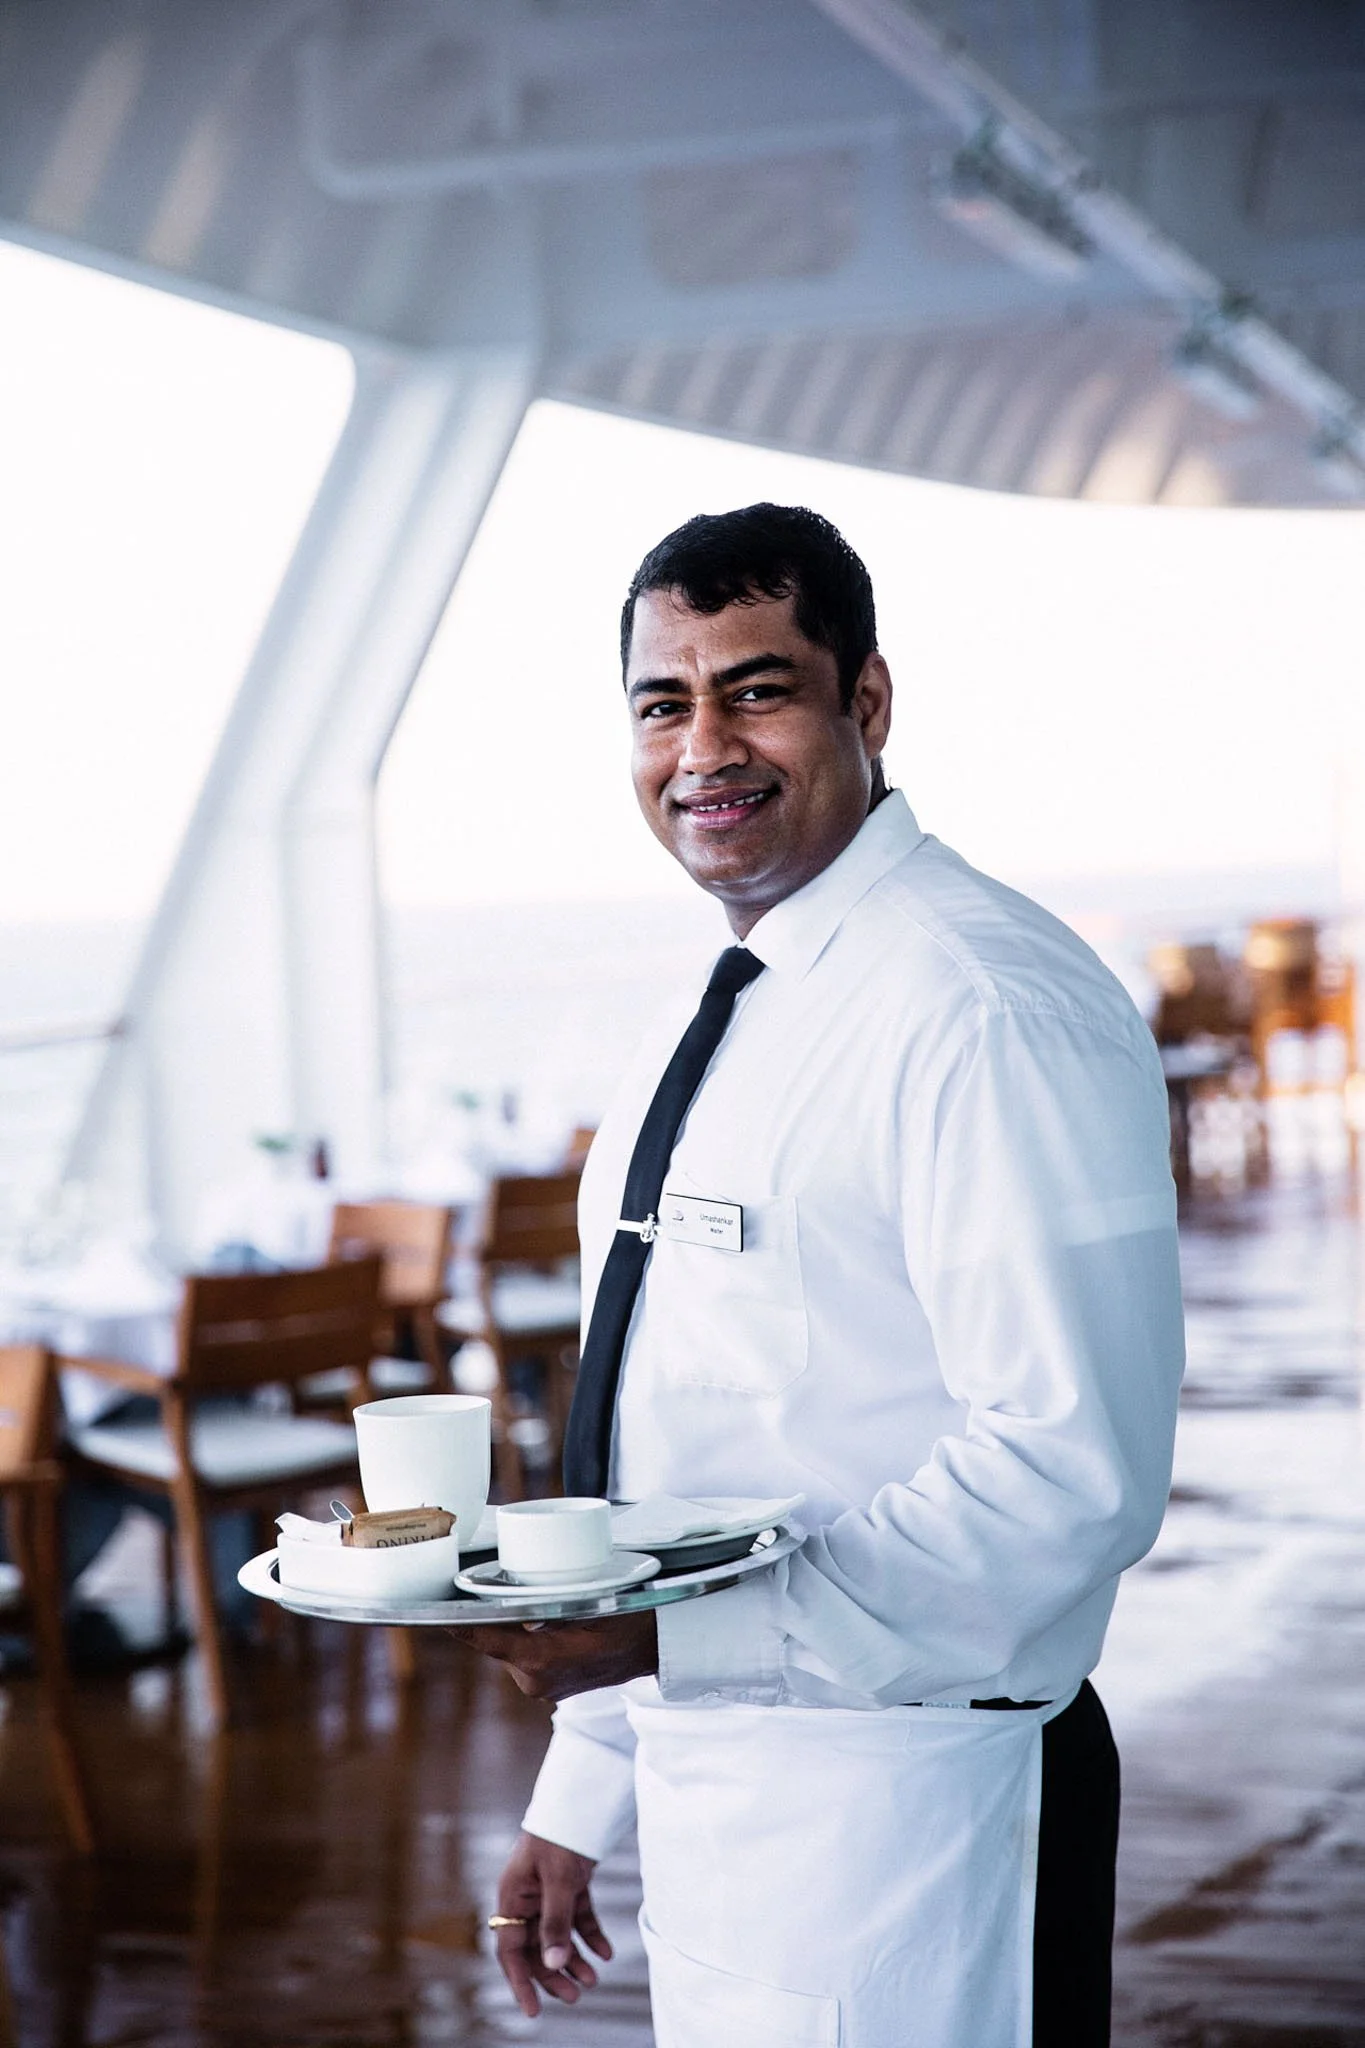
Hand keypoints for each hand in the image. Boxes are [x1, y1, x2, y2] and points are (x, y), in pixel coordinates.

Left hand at [447, 1610, 657, 1700]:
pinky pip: (523, 1655)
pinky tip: (550, 1622)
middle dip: (500, 1615)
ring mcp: (540, 1688)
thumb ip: (546, 1603)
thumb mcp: (589, 1601)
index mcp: (543, 1661)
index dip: (461, 1624)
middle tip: (510, 1588)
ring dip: (517, 1626)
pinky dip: (528, 1637)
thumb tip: (511, 1594)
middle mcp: (535, 1681)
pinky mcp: (544, 1687)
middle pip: (496, 1638)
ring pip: (509, 1646)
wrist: (652, 1646)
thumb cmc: (627, 1619)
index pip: (487, 1639)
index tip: (438, 1612)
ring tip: (546, 1607)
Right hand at [492, 1829, 612, 2017]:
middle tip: (577, 1995)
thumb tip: (554, 1962)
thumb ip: (556, 1922)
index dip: (522, 1982)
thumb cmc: (559, 1835)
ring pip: (558, 1936)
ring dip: (574, 1959)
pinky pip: (577, 1918)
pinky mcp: (570, 1884)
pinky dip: (590, 1935)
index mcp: (513, 1896)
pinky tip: (606, 1953)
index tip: (533, 2011)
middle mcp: (527, 1897)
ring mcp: (548, 1891)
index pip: (512, 1950)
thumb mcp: (559, 1880)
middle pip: (537, 1947)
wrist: (580, 1799)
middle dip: (555, 1973)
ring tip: (593, 1979)